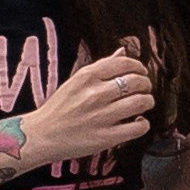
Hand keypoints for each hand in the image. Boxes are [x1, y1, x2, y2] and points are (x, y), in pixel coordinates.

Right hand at [22, 45, 154, 163]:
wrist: (41, 136)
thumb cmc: (59, 108)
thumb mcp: (75, 81)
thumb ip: (101, 67)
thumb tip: (122, 52)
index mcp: (87, 76)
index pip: (124, 63)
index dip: (138, 67)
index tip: (140, 72)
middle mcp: (95, 94)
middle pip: (136, 81)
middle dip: (146, 84)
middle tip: (144, 89)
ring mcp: (101, 116)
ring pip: (141, 102)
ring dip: (147, 101)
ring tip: (143, 104)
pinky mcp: (106, 137)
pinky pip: (138, 127)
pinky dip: (143, 124)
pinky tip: (137, 122)